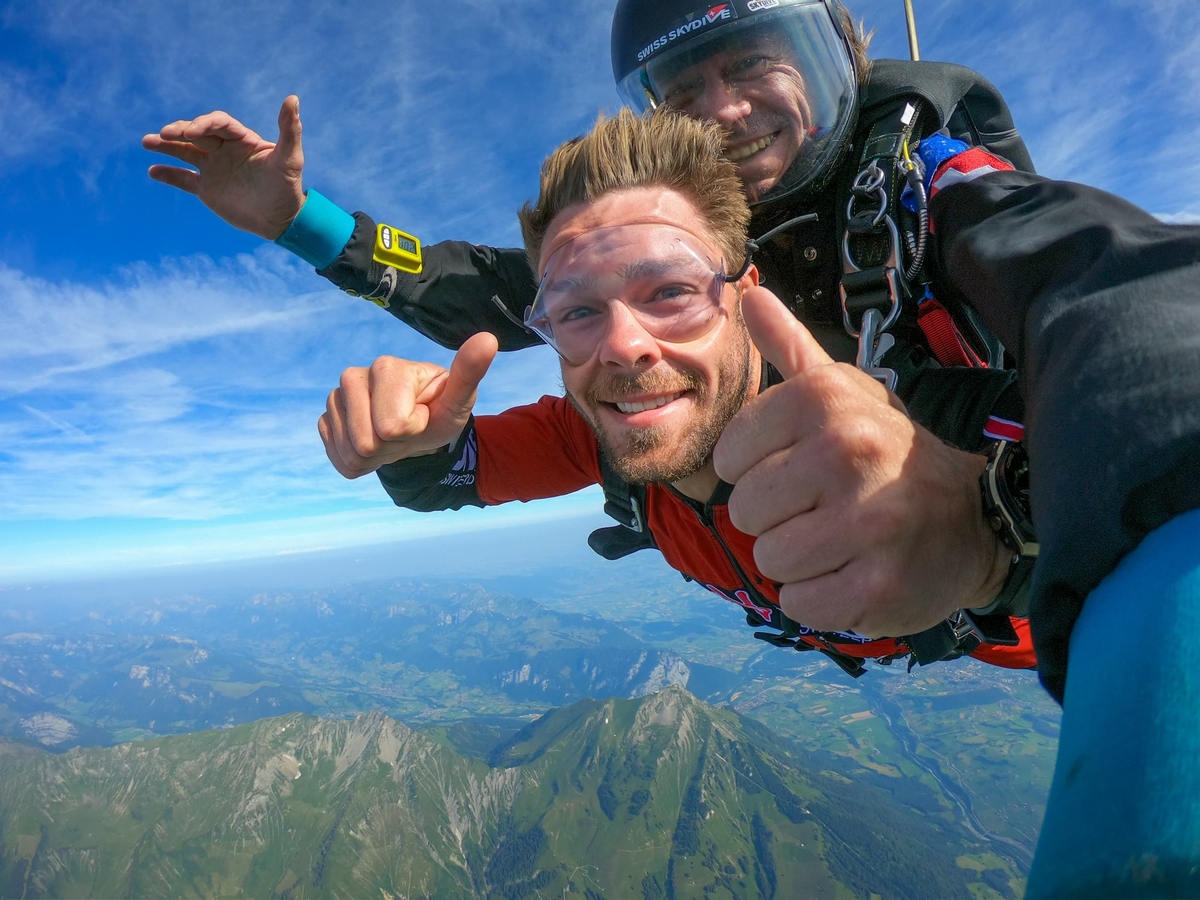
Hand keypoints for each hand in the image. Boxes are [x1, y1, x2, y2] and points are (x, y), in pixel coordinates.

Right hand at [142, 95, 305, 239]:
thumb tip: (292, 98)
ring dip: (166, 146)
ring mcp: (214, 168)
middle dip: (180, 131)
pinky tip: (153, 171)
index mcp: (242, 139)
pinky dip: (168, 175)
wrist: (282, 220)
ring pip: (185, 152)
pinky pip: (183, 179)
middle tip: (164, 134)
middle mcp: (225, 150)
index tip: (191, 132)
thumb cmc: (289, 187)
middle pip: (197, 134)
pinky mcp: (207, 189)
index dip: (204, 124)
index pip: (218, 123)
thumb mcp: (291, 158)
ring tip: (147, 142)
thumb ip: (290, 129)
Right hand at [319, 333, 498, 477]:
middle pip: (366, 443)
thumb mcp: (459, 399)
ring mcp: (335, 398)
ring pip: (351, 453)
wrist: (418, 426)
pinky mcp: (326, 420)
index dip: (411, 431)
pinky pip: (338, 459)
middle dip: (392, 447)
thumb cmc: (439, 409)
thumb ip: (469, 373)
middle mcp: (353, 376)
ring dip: (377, 457)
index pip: (391, 426)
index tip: (422, 417)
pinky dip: (360, 463)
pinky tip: (375, 443)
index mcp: (386, 367)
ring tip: (392, 437)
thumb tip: (489, 339)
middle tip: (406, 431)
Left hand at [714, 286, 1008, 637]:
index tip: (798, 469)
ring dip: (795, 561)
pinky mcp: (879, 585)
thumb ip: (790, 347)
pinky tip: (851, 574)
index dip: (755, 471)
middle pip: (745, 510)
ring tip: (839, 541)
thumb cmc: (887, 454)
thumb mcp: (844, 393)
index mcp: (824, 400)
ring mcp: (867, 521)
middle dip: (775, 519)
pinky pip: (799, 604)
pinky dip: (817, 599)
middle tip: (823, 509)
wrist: (975, 518)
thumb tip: (748, 292)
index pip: (728, 456)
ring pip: (768, 559)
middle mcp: (847, 452)